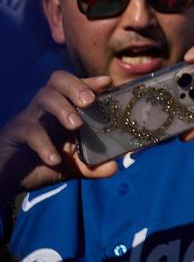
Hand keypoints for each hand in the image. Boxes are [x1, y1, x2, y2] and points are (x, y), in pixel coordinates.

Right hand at [0, 70, 120, 192]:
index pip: (74, 85)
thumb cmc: (39, 165)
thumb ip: (92, 166)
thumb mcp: (70, 167)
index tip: (108, 82)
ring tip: (76, 125)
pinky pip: (29, 131)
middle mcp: (46, 109)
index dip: (90, 81)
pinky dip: (44, 144)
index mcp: (61, 110)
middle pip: (57, 81)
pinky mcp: (14, 133)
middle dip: (76, 86)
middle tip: (90, 101)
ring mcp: (29, 118)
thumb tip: (114, 168)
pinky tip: (55, 159)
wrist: (6, 179)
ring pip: (44, 98)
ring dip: (62, 108)